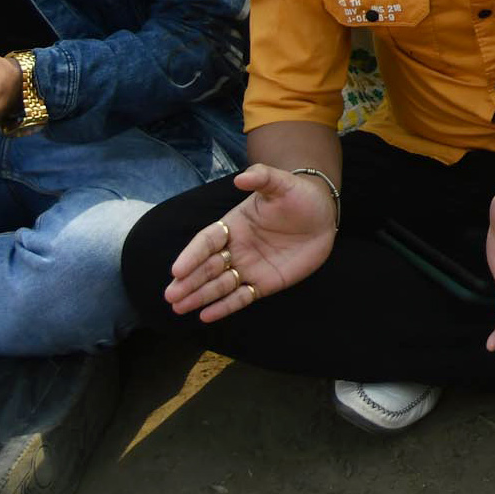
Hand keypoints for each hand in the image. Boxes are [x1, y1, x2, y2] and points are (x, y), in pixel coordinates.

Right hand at [162, 164, 338, 322]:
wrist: (324, 215)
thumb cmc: (298, 196)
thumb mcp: (281, 183)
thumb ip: (261, 177)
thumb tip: (241, 178)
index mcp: (233, 225)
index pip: (206, 241)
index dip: (192, 255)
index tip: (177, 269)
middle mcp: (236, 248)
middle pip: (207, 267)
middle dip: (189, 281)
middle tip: (171, 296)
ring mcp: (249, 267)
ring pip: (220, 284)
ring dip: (200, 296)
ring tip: (179, 308)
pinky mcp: (264, 283)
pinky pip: (241, 297)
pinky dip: (225, 307)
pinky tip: (206, 316)